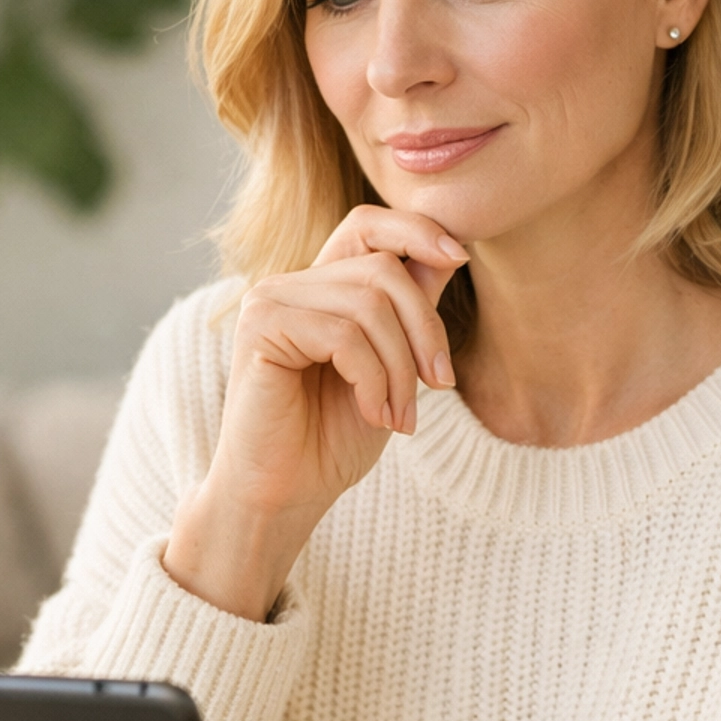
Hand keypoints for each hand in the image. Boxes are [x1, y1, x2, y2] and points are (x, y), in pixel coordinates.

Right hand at [164, 207, 467, 619]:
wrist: (285, 496)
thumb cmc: (332, 439)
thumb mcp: (392, 368)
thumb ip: (411, 312)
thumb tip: (451, 253)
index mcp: (320, 286)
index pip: (369, 225)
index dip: (417, 230)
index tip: (460, 260)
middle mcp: (291, 284)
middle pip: (384, 270)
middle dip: (426, 329)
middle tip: (439, 385)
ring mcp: (270, 301)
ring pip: (370, 304)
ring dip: (401, 367)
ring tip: (400, 416)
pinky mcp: (260, 328)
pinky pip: (343, 335)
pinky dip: (373, 380)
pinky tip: (374, 415)